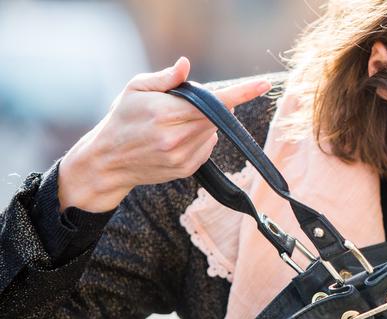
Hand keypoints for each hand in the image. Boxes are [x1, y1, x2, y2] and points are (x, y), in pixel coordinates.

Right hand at [58, 57, 271, 212]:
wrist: (108, 160)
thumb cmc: (122, 119)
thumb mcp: (135, 90)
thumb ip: (165, 78)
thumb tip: (186, 64)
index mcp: (163, 114)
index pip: (212, 103)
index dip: (240, 94)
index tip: (263, 85)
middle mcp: (175, 138)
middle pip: (216, 117)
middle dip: (212, 106)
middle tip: (185, 104)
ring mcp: (181, 157)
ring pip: (213, 132)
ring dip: (205, 123)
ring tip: (174, 123)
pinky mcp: (186, 169)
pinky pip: (208, 147)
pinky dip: (201, 138)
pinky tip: (178, 137)